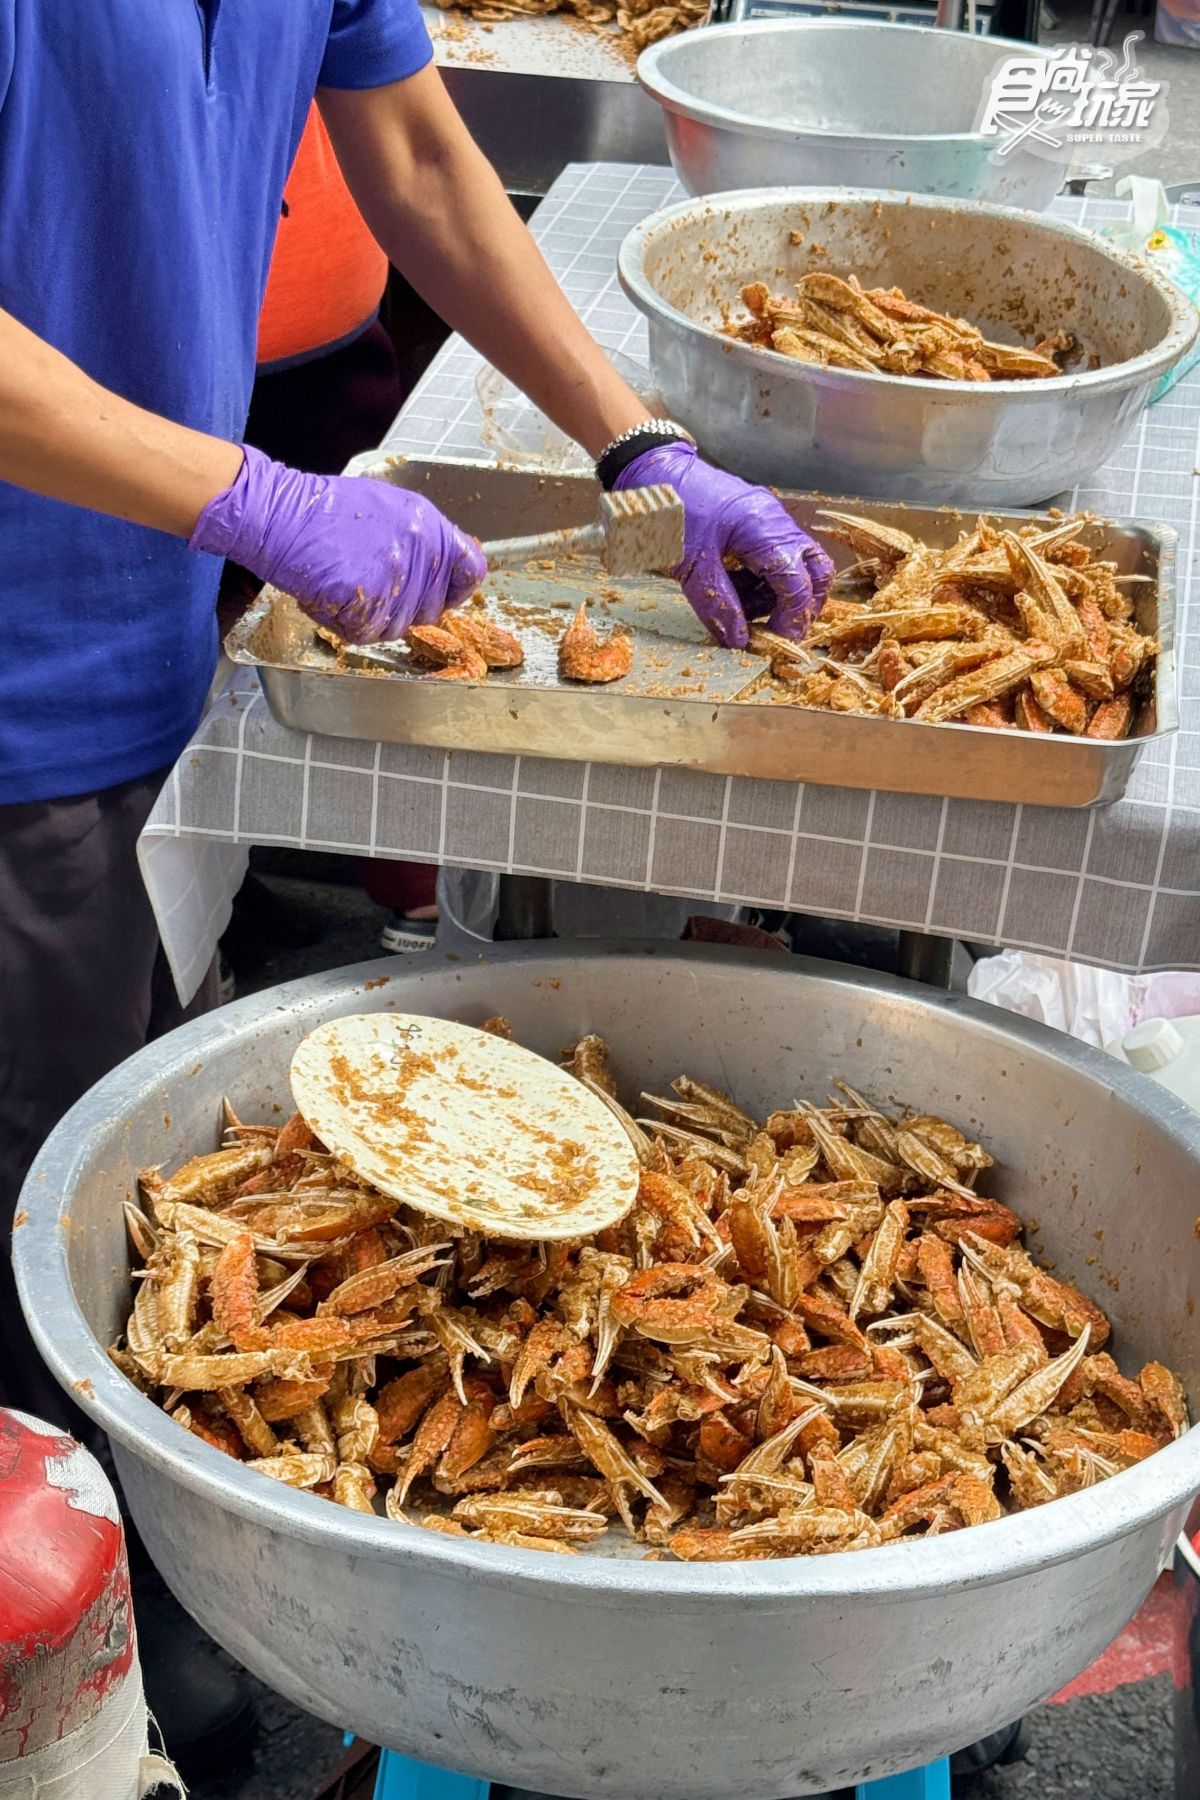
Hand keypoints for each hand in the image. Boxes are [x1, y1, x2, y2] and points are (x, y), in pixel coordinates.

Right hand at [189, 446, 485, 642]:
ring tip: (344, 584)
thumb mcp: (387, 506)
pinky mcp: (366, 598)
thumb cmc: (323, 510)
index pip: (470, 570)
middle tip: (368, 586)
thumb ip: (421, 536)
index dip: (456, 589)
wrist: (278, 513)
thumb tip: (445, 564)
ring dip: (371, 618)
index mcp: (428, 524)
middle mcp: (419, 549)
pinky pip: (366, 633)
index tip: (439, 595)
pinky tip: (329, 593)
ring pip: (398, 628)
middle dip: (401, 608)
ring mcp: (394, 576)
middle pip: (430, 610)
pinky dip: (344, 622)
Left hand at [615, 442, 833, 649]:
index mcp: (764, 529)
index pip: (798, 582)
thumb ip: (718, 606)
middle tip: (775, 630)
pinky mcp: (757, 524)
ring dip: (774, 596)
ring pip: (795, 568)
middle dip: (801, 606)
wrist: (653, 471)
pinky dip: (759, 582)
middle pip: (815, 571)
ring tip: (738, 606)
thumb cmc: (671, 512)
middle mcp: (776, 522)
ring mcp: (769, 521)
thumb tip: (739, 642)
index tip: (776, 642)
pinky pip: (773, 559)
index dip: (792, 618)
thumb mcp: (691, 566)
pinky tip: (732, 588)